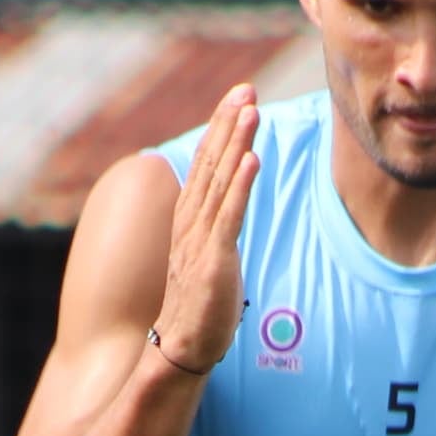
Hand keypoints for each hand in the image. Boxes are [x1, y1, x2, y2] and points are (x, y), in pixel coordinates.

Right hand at [153, 85, 259, 374]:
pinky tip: (251, 159)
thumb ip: (216, 228)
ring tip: (249, 110)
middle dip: (227, 124)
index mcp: (190, 219)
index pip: (206, 165)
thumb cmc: (201, 305)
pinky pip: (229, 217)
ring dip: (235, 143)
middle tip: (244, 88)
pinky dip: (241, 186)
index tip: (237, 98)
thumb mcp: (208, 256)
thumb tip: (228, 207)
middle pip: (210, 163)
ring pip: (220, 182)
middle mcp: (191, 222)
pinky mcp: (214, 261)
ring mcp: (201, 240)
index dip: (220, 130)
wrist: (183, 347)